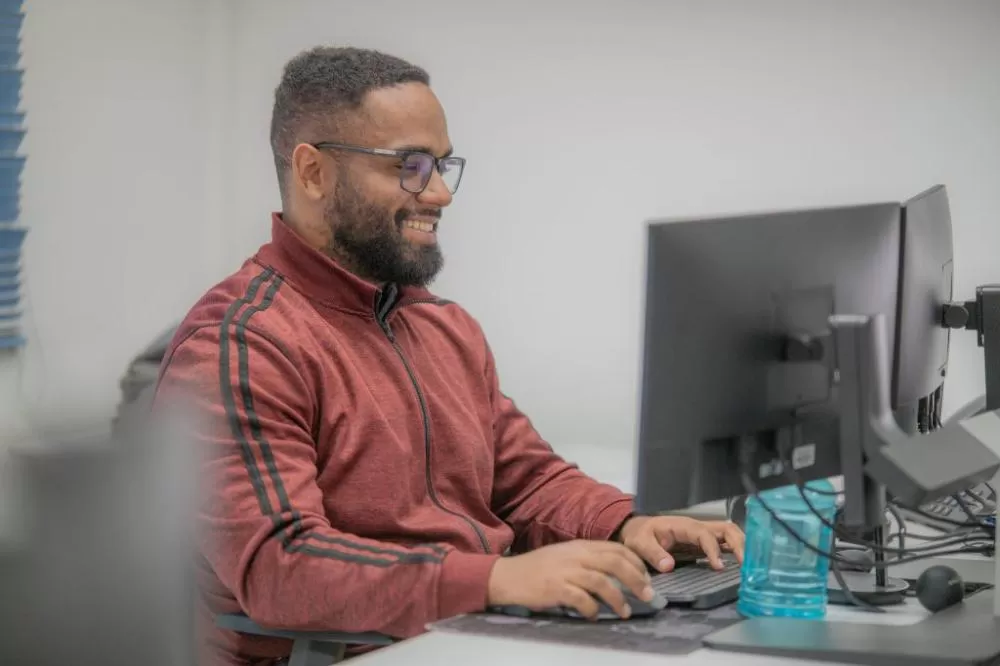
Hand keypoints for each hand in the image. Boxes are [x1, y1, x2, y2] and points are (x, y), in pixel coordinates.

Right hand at [487, 540, 654, 619]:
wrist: (508, 576)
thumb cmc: (538, 568)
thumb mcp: (565, 556)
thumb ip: (588, 560)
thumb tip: (616, 574)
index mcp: (580, 546)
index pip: (616, 548)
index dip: (636, 562)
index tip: (646, 577)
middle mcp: (576, 555)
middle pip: (615, 563)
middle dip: (636, 579)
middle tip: (647, 595)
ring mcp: (566, 571)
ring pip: (602, 582)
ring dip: (618, 599)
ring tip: (625, 612)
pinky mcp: (556, 588)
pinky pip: (581, 599)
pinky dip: (592, 609)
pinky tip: (593, 615)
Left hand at [617, 515, 744, 572]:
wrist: (638, 530)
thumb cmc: (640, 535)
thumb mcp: (640, 543)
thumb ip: (653, 553)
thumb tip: (669, 565)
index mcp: (684, 526)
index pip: (705, 534)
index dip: (713, 549)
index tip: (718, 567)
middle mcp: (697, 527)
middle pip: (726, 529)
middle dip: (739, 544)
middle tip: (747, 565)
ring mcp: (703, 534)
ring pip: (730, 533)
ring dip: (742, 546)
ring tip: (750, 566)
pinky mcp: (705, 543)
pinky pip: (726, 543)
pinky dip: (737, 551)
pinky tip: (744, 565)